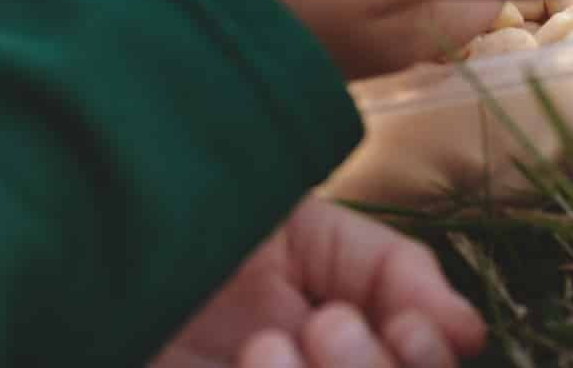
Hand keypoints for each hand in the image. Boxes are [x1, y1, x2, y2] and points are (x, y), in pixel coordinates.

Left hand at [154, 198, 483, 367]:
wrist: (103, 218)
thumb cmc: (209, 220)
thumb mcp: (313, 232)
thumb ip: (393, 270)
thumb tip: (468, 331)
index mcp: (350, 346)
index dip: (428, 361)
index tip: (406, 323)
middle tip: (326, 322)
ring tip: (270, 343)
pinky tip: (254, 358)